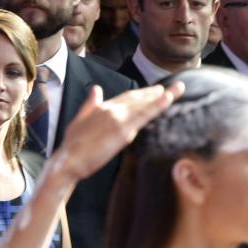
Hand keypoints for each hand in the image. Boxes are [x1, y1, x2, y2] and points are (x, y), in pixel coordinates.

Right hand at [53, 82, 184, 182]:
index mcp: (103, 107)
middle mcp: (112, 109)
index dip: (142, 93)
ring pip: (144, 104)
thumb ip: (91, 104)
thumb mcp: (80, 119)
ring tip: (178, 89)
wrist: (68, 160)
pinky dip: (157, 105)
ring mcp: (118, 118)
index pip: (127, 98)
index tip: (155, 90)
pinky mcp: (123, 130)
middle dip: (156, 92)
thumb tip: (97, 89)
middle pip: (138, 98)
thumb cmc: (73, 146)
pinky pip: (144, 115)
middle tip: (175, 87)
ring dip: (163, 96)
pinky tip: (168, 99)